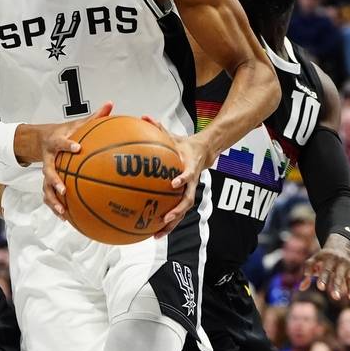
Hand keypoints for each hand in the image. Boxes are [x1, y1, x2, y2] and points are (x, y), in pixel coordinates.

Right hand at [36, 103, 114, 218]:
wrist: (41, 139)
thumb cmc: (64, 132)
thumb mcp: (76, 124)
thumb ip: (94, 117)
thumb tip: (110, 104)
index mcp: (55, 143)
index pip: (60, 143)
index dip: (67, 146)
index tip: (77, 148)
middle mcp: (48, 158)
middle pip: (48, 170)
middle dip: (54, 181)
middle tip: (64, 189)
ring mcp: (46, 171)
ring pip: (45, 188)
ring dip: (53, 200)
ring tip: (63, 211)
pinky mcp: (47, 182)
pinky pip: (49, 196)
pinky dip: (56, 207)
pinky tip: (66, 217)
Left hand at [141, 117, 209, 237]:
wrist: (205, 152)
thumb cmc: (185, 145)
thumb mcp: (174, 136)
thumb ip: (159, 128)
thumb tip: (145, 117)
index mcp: (190, 166)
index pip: (189, 174)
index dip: (183, 179)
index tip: (174, 183)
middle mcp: (191, 182)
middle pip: (187, 200)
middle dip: (177, 211)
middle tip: (165, 218)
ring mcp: (189, 191)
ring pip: (182, 211)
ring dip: (172, 223)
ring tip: (157, 233)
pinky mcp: (184, 196)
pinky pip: (176, 211)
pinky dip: (167, 223)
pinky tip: (153, 231)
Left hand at [299, 235, 349, 300]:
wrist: (338, 246)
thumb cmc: (322, 258)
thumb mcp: (313, 261)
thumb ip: (307, 273)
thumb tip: (301, 288)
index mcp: (327, 258)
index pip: (324, 270)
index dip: (322, 278)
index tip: (320, 288)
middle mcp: (339, 261)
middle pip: (338, 275)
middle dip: (337, 286)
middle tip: (335, 298)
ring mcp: (348, 265)